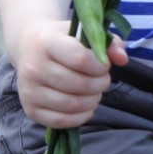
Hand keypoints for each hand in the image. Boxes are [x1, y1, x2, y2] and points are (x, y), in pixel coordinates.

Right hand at [12, 19, 126, 127]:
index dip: (101, 65)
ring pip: (72, 104)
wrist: (29, 47)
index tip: (105, 64)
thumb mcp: (83, 32)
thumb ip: (108, 42)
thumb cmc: (63, 39)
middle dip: (101, 84)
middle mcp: (33, 67)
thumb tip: (122, 59)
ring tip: (95, 91)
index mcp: (46, 42)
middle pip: (79, 84)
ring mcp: (29, 91)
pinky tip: (87, 106)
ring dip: (93, 100)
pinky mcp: (30, 110)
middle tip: (103, 79)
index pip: (80, 59)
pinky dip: (81, 117)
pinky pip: (61, 121)